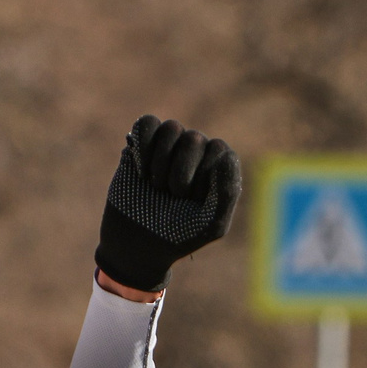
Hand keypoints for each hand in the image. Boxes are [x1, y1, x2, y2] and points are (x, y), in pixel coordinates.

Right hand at [95, 115, 240, 292]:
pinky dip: (143, 145)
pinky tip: (141, 171)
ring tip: (156, 185)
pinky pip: (146, 123)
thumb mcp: (211, 224)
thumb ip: (227, 192)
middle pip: (194, 138)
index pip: (218, 150)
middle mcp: (197, 152)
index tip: (193, 200)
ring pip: (171, 127)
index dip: (202, 176)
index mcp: (218, 168)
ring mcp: (170, 146)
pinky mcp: (142, 144)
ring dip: (160, 162)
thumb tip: (225, 155)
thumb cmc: (179, 235)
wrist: (139, 244)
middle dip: (180, 174)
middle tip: (172, 196)